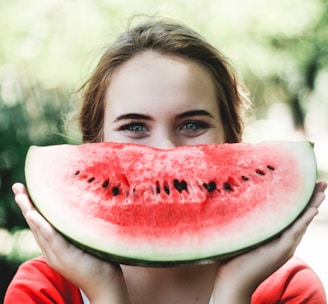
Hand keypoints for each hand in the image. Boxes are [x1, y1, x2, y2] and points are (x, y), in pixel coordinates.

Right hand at [12, 183, 128, 303]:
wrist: (105, 286)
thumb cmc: (100, 262)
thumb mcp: (86, 242)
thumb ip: (79, 230)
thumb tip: (85, 207)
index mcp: (56, 247)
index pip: (41, 224)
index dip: (32, 207)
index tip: (26, 190)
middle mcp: (52, 251)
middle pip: (35, 224)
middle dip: (26, 205)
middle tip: (17, 187)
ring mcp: (57, 255)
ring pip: (40, 230)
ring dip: (29, 211)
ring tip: (21, 195)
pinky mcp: (65, 258)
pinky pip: (51, 239)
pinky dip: (41, 226)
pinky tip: (34, 215)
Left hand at [213, 180, 326, 303]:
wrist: (234, 282)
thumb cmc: (234, 259)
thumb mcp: (246, 235)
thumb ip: (251, 223)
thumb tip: (241, 201)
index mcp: (278, 237)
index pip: (293, 215)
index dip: (301, 200)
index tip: (306, 184)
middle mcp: (285, 241)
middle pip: (301, 216)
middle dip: (312, 198)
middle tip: (321, 182)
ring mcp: (285, 246)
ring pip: (302, 221)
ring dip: (313, 204)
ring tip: (322, 190)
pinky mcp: (281, 251)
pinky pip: (295, 232)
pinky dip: (304, 220)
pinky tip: (313, 208)